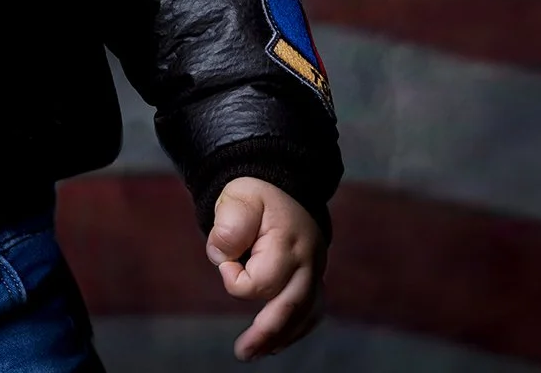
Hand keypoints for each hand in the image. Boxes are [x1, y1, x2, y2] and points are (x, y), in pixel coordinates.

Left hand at [207, 177, 326, 360]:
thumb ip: (228, 226)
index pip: (261, 281)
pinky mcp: (315, 279)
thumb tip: (225, 258)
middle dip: (266, 334)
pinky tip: (277, 342)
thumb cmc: (255, 197)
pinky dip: (296, 329)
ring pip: (304, 314)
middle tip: (243, 353)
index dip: (234, 276)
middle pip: (291, 306)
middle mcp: (308, 261)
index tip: (225, 260)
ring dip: (281, 337)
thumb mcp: (237, 198)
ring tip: (255, 353)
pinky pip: (312, 311)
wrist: (283, 189)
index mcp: (287, 243)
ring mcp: (316, 272)